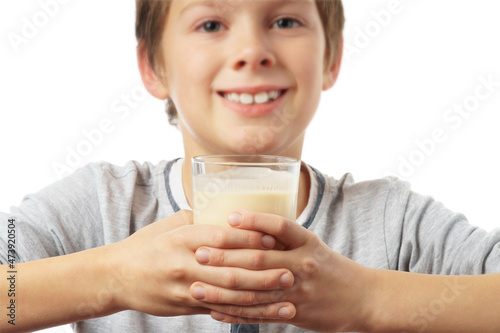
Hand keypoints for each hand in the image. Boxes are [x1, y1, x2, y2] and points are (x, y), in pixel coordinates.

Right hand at [106, 210, 293, 317]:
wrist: (116, 276)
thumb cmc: (147, 245)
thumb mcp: (170, 225)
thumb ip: (199, 220)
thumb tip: (229, 212)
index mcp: (182, 239)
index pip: (222, 237)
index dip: (251, 238)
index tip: (275, 238)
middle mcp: (185, 264)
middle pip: (231, 271)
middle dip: (264, 273)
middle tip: (290, 271)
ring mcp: (185, 289)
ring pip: (229, 296)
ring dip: (261, 298)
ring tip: (285, 296)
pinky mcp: (186, 307)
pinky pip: (219, 311)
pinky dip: (243, 313)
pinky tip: (263, 314)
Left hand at [191, 210, 374, 332]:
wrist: (362, 298)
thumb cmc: (331, 268)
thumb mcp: (313, 246)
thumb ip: (285, 239)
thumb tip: (248, 227)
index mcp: (308, 243)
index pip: (281, 227)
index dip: (256, 220)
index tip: (230, 216)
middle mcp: (303, 265)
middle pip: (261, 259)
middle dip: (227, 256)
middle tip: (200, 252)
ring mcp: (298, 291)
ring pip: (255, 291)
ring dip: (223, 290)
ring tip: (197, 286)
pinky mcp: (294, 313)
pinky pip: (261, 315)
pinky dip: (236, 313)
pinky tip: (215, 311)